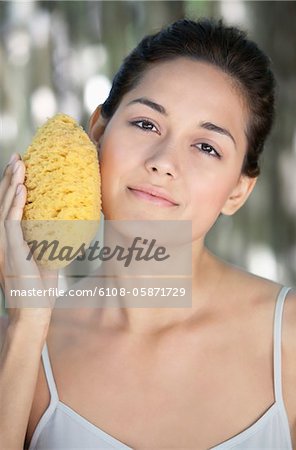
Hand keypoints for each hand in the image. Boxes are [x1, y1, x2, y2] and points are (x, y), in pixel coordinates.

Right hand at [0, 154, 56, 324]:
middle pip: (4, 202)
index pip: (10, 207)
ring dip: (12, 186)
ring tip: (19, 165)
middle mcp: (4, 239)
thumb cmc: (40, 289)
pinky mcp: (11, 252)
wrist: (33, 313)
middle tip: (17, 157)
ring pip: (6, 208)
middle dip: (10, 179)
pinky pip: (12, 224)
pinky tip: (21, 191)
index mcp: (11, 240)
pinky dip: (15, 206)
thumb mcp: (48, 259)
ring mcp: (5, 245)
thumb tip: (72, 227)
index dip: (13, 186)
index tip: (20, 167)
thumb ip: (54, 242)